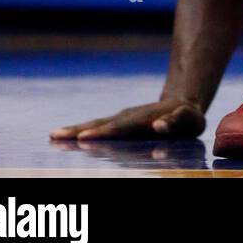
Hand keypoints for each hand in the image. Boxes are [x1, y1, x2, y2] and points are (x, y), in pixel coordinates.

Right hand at [50, 95, 205, 141]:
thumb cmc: (187, 118)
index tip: (84, 138)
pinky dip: (77, 130)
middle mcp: (128, 118)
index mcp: (144, 120)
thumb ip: (176, 122)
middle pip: (102, 125)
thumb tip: (159, 126)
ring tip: (53, 135)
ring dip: (74, 130)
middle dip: (81, 131)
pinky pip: (94, 127)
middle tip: (58, 136)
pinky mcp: (115, 123)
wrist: (182, 104)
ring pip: (94, 124)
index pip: (122, 128)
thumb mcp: (190, 119)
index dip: (104, 133)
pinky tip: (59, 135)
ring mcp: (120, 119)